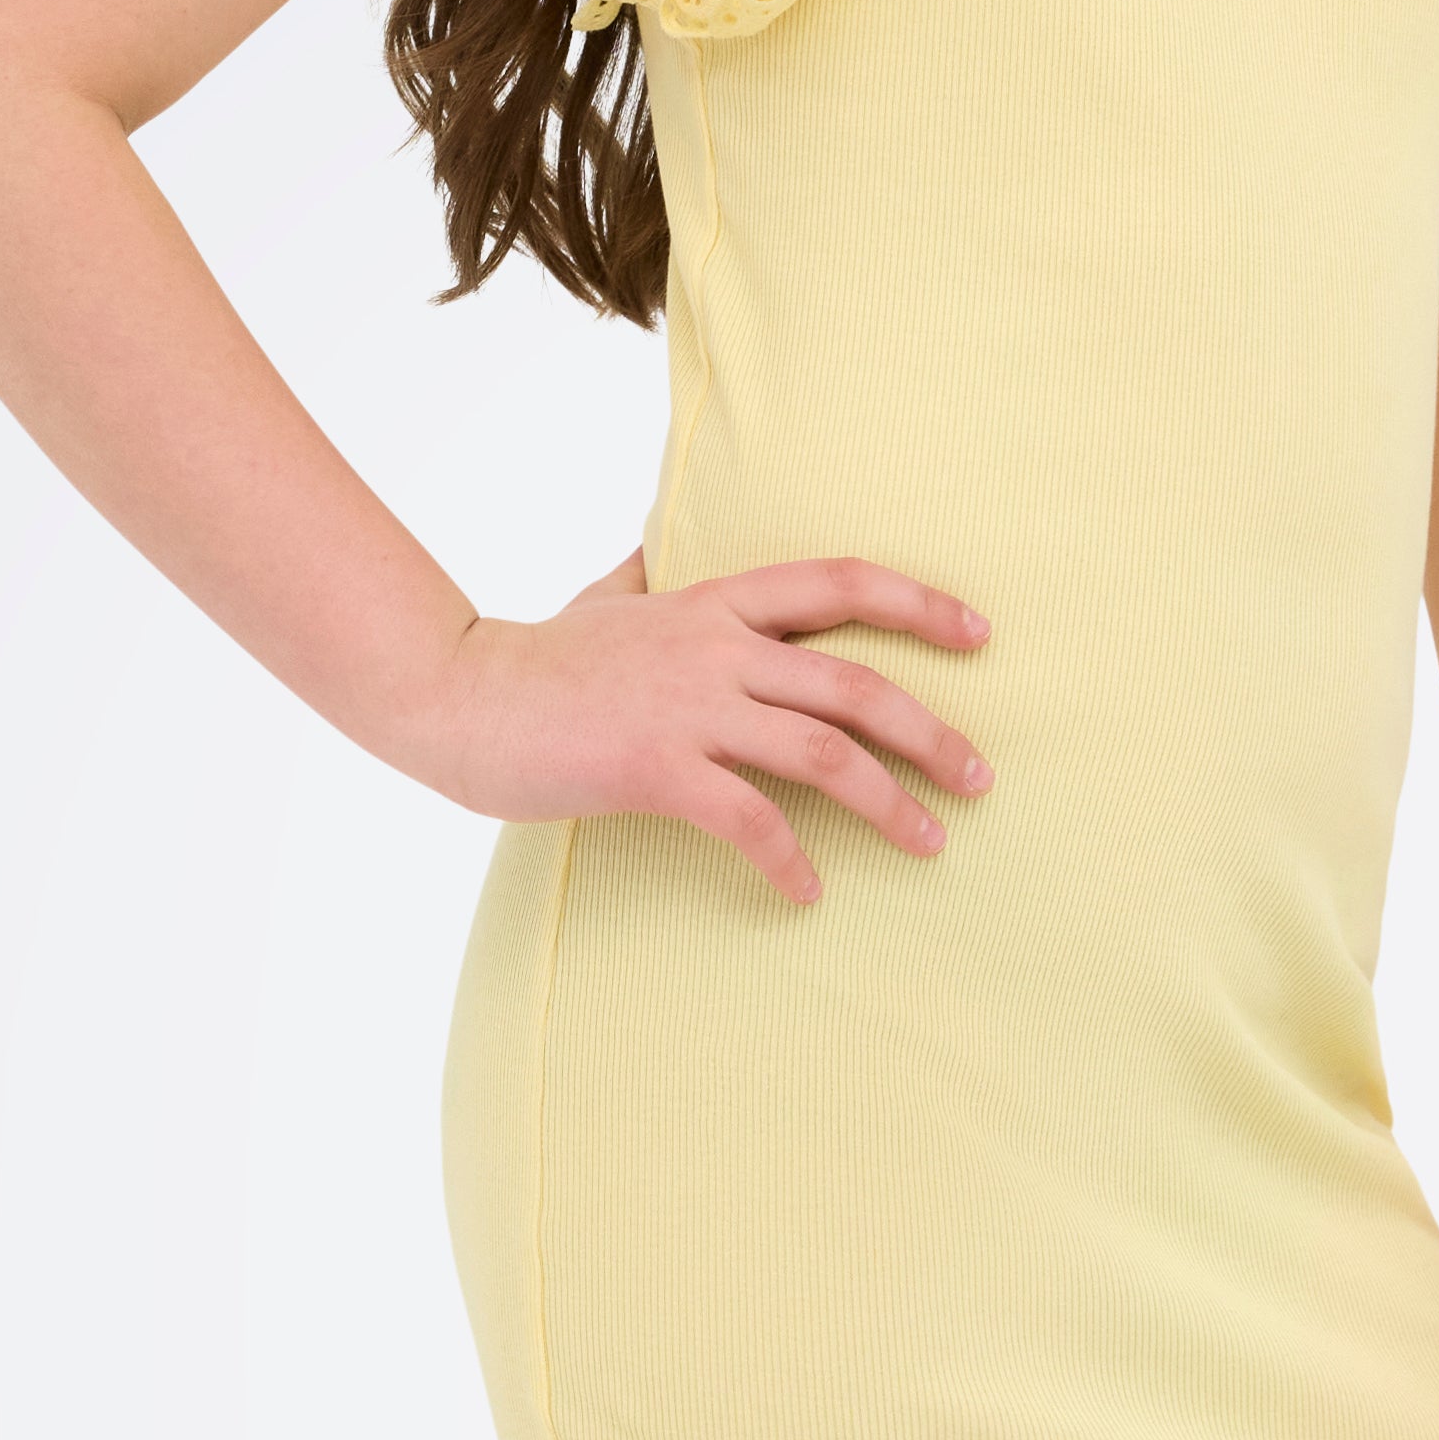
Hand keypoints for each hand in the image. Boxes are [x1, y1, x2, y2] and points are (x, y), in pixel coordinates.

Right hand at [409, 544, 995, 907]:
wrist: (457, 697)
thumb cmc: (535, 658)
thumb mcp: (604, 596)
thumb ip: (648, 574)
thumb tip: (659, 546)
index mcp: (712, 603)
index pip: (839, 583)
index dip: (919, 603)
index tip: (979, 634)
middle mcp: (714, 648)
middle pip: (854, 682)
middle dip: (932, 732)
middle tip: (981, 779)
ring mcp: (687, 707)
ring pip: (822, 753)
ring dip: (889, 803)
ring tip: (931, 844)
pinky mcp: (655, 767)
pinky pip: (749, 820)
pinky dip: (789, 859)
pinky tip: (809, 894)